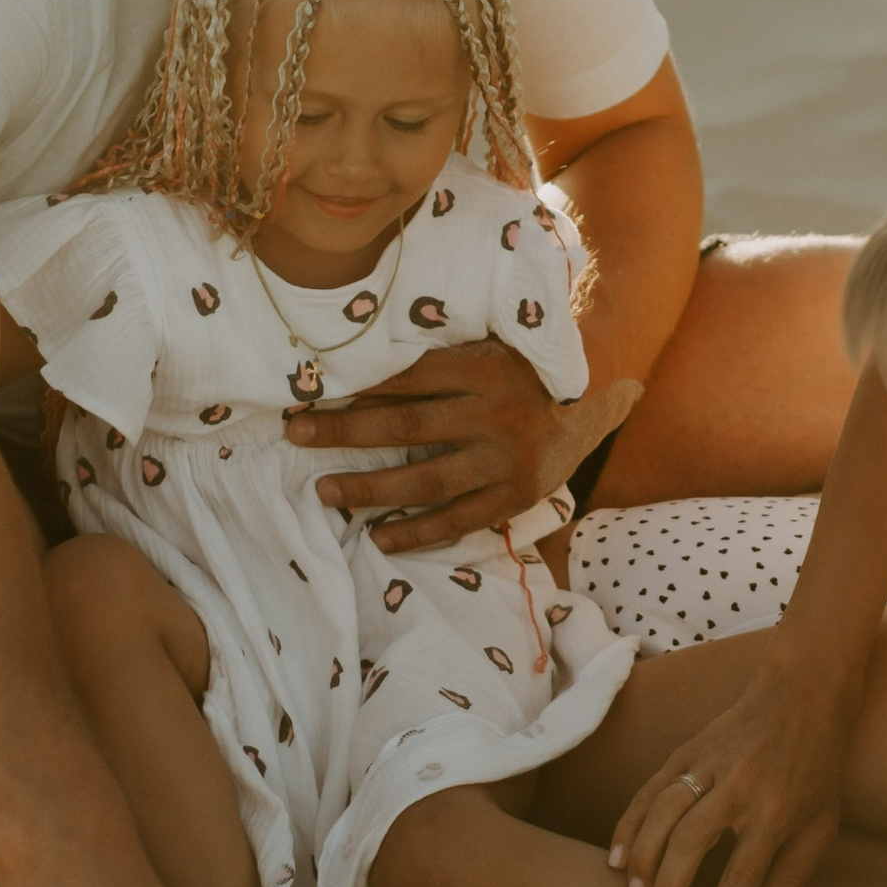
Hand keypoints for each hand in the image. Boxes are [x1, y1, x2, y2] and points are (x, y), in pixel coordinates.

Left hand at [287, 339, 578, 551]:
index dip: (359, 385)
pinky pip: (457, 520)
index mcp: (487, 368)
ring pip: (427, 480)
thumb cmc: (522, 374)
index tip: (312, 392)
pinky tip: (378, 536)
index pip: (410, 376)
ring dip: (371, 488)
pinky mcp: (514, 498)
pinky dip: (416, 531)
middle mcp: (498, 414)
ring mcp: (507, 461)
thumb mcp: (489, 350)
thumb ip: (439, 357)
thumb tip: (360, 367)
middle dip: (346, 432)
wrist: (589, 410)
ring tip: (325, 493)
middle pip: (408, 426)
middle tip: (297, 435)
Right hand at [607, 654, 853, 886]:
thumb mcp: (822, 825)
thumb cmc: (818, 766)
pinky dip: (628, 825)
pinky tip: (616, 857)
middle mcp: (739, 788)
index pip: (742, 877)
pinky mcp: (686, 751)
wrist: (803, 691)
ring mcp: (708, 766)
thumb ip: (793, 878)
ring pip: (661, 815)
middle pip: (691, 845)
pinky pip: (648, 791)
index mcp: (778, 812)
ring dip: (642, 859)